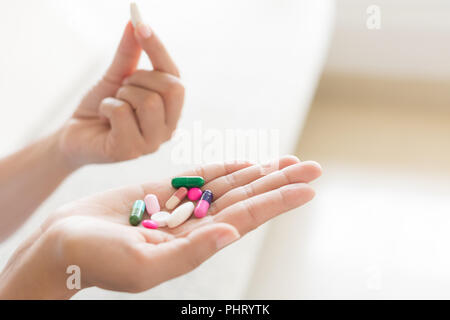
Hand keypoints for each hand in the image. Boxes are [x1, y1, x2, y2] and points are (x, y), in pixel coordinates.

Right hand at [0, 156, 320, 298]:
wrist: (62, 243)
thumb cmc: (96, 261)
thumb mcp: (144, 266)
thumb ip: (191, 252)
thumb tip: (230, 232)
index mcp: (196, 244)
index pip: (247, 218)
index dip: (278, 201)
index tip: (308, 187)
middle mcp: (195, 225)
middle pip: (247, 198)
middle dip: (279, 181)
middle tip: (313, 166)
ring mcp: (181, 207)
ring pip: (229, 185)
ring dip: (258, 172)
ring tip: (287, 160)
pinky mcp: (163, 191)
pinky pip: (200, 177)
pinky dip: (224, 169)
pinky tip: (245, 164)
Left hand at [59, 21, 183, 167]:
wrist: (74, 136)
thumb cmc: (100, 108)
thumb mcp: (116, 77)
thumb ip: (129, 54)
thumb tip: (135, 23)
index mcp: (170, 112)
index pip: (176, 78)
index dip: (159, 50)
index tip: (141, 25)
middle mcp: (168, 129)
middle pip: (172, 89)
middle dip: (141, 78)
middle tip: (123, 86)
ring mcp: (151, 144)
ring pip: (149, 102)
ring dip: (122, 94)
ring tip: (112, 104)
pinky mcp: (129, 151)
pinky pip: (123, 113)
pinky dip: (106, 107)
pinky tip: (103, 117)